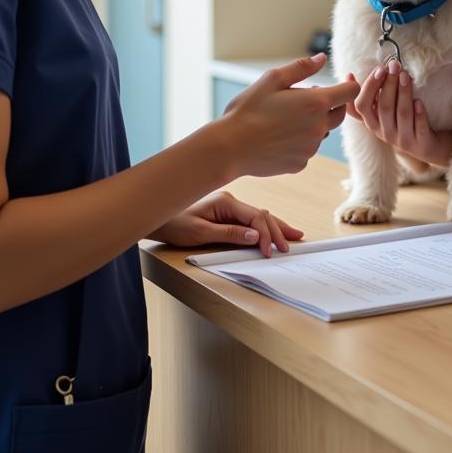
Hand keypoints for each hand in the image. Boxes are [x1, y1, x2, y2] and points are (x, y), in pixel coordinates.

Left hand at [150, 191, 302, 257]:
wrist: (158, 218)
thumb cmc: (175, 224)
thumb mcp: (201, 233)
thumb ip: (230, 234)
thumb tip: (256, 235)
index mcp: (226, 202)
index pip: (256, 216)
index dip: (267, 234)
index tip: (270, 251)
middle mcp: (230, 200)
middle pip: (262, 214)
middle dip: (278, 230)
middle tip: (291, 244)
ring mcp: (229, 206)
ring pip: (259, 216)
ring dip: (274, 227)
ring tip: (293, 235)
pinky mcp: (226, 212)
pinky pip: (250, 219)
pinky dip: (264, 226)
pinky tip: (273, 230)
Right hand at [221, 53, 358, 177]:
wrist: (230, 147)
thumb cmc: (248, 110)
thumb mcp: (272, 79)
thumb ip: (301, 67)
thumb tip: (322, 59)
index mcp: (315, 103)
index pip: (350, 92)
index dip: (349, 84)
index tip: (342, 79)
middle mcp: (319, 128)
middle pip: (340, 113)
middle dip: (330, 103)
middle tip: (304, 97)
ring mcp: (311, 148)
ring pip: (321, 131)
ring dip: (312, 123)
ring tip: (284, 117)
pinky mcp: (301, 164)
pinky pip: (307, 148)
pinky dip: (299, 140)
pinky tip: (278, 136)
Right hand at [346, 60, 451, 167]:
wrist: (427, 145)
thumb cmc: (401, 121)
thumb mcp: (382, 110)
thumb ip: (370, 95)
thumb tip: (349, 75)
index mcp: (372, 122)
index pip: (362, 106)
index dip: (368, 87)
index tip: (379, 69)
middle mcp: (385, 133)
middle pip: (384, 107)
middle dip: (389, 84)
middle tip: (395, 65)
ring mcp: (402, 139)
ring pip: (402, 114)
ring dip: (404, 93)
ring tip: (406, 75)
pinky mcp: (421, 144)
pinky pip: (419, 128)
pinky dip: (419, 114)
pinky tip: (419, 101)